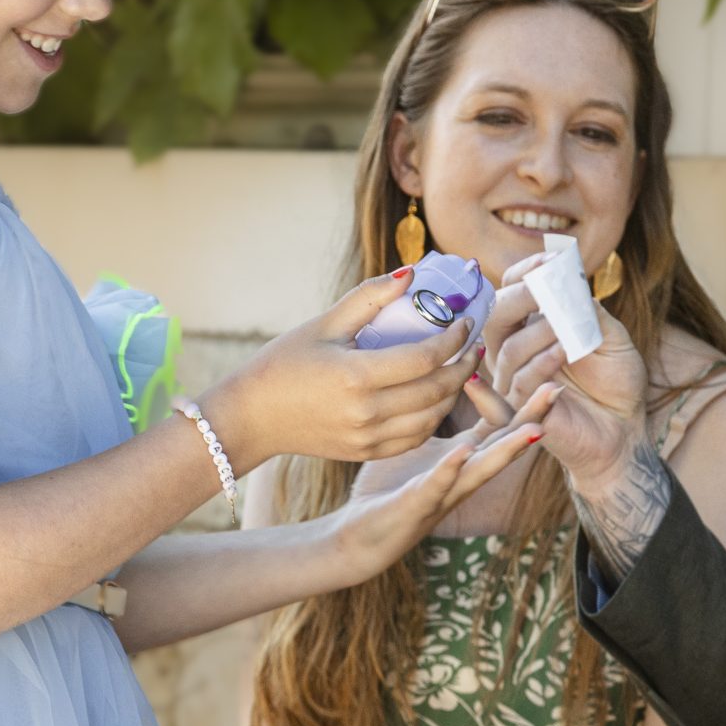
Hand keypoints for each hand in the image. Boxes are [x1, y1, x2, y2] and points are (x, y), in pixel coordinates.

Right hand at [204, 269, 483, 468]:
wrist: (253, 417)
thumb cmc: (283, 365)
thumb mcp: (323, 325)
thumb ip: (369, 298)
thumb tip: (411, 272)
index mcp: (357, 377)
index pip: (425, 358)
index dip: (454, 339)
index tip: (464, 323)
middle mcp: (367, 412)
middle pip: (437, 390)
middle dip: (464, 366)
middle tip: (473, 345)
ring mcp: (368, 437)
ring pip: (433, 418)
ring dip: (454, 393)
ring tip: (460, 370)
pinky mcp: (366, 452)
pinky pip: (415, 438)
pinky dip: (434, 418)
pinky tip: (436, 398)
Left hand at [322, 380, 557, 580]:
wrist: (360, 535)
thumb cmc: (390, 488)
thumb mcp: (420, 446)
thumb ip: (438, 420)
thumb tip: (443, 380)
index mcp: (463, 460)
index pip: (501, 428)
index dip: (522, 402)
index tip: (545, 372)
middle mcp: (462, 477)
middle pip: (505, 446)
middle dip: (531, 420)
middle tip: (557, 392)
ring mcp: (444, 492)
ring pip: (483, 469)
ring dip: (508, 450)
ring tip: (533, 430)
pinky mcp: (418, 504)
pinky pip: (438, 484)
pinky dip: (451, 468)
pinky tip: (462, 451)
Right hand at [489, 252, 650, 491]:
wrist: (625, 430)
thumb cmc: (616, 382)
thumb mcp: (612, 337)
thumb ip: (589, 311)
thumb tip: (568, 281)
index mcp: (532, 327)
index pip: (512, 290)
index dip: (526, 272)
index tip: (551, 260)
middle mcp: (516, 351)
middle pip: (496, 316)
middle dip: (520, 298)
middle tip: (546, 289)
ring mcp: (515, 380)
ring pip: (508, 349)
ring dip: (540, 333)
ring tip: (569, 333)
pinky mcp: (520, 411)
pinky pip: (519, 383)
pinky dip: (541, 363)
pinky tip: (565, 353)